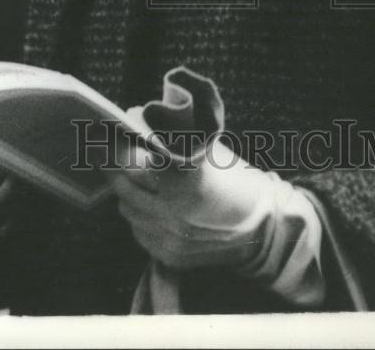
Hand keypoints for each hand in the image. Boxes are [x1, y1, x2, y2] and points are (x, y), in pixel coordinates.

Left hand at [114, 134, 275, 271]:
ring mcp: (169, 238)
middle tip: (113, 150)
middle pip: (123, 183)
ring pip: (126, 208)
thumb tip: (136, 118)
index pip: (134, 159)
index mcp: (185, 181)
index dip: (120, 143)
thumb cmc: (236, 180)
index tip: (110, 131)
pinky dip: (140, 216)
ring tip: (139, 179)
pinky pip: (138, 232)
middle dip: (117, 164)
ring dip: (128, 191)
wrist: (264, 227)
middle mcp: (173, 213)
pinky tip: (152, 204)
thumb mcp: (209, 150)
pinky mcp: (169, 256)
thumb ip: (173, 138)